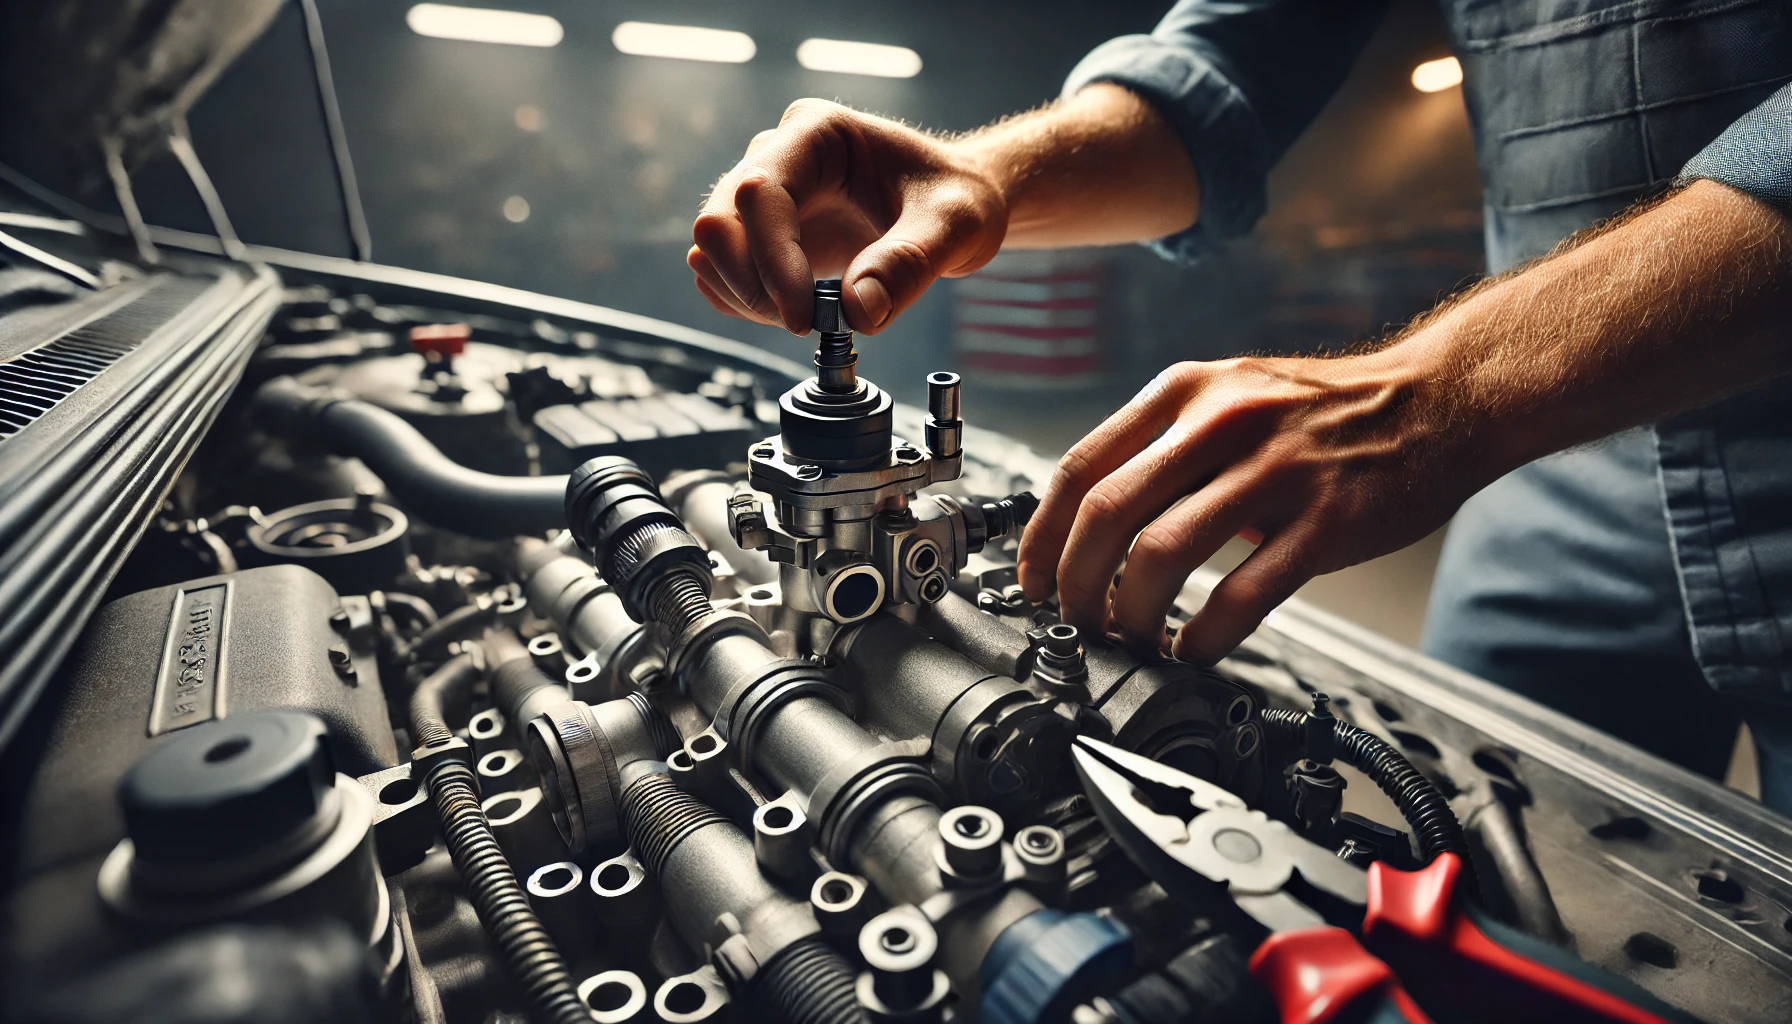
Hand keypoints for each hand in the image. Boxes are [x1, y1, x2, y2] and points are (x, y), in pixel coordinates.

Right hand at [690, 99, 1007, 335]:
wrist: (955, 205)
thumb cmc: (957, 198)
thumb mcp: (955, 227)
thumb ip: (909, 263)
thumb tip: (857, 311)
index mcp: (817, 133)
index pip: (760, 192)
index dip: (773, 262)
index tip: (805, 317)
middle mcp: (778, 156)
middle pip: (719, 222)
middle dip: (754, 285)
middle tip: (809, 322)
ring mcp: (765, 196)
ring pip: (713, 251)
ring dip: (749, 298)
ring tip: (813, 314)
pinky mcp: (763, 235)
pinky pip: (723, 273)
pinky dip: (747, 304)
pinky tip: (798, 311)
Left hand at [1017, 350, 1491, 662]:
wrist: (1438, 399)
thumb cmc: (1325, 410)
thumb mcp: (1228, 395)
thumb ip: (1163, 445)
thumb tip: (1090, 523)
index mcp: (1184, 391)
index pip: (1080, 468)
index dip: (1042, 538)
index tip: (1033, 583)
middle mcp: (1221, 421)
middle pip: (1107, 514)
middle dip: (1076, 584)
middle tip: (1076, 622)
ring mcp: (1275, 470)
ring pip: (1162, 555)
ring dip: (1131, 614)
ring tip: (1131, 638)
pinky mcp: (1326, 520)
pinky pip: (1243, 592)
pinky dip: (1203, 634)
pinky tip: (1193, 649)